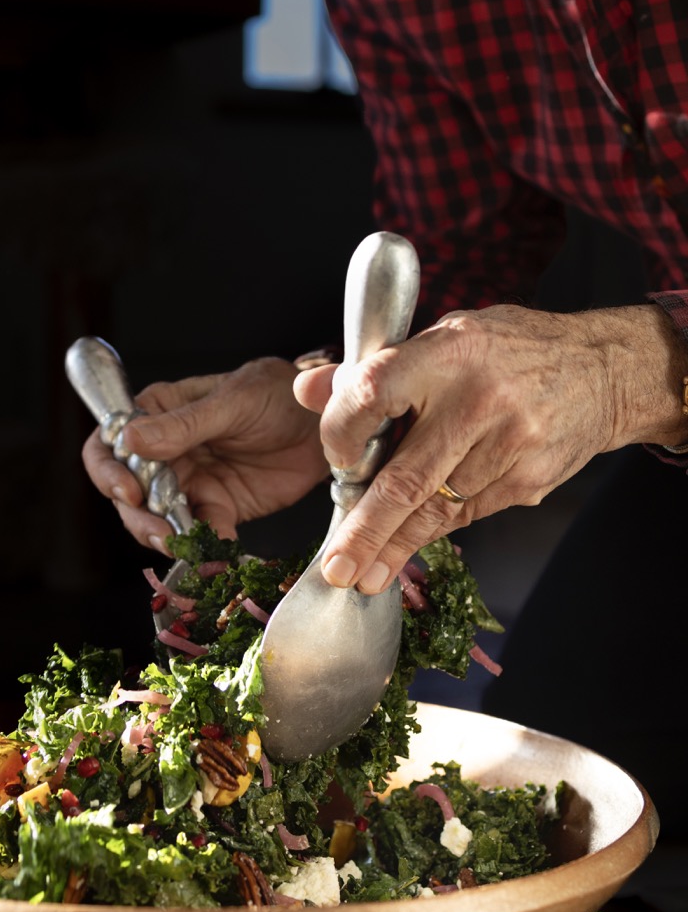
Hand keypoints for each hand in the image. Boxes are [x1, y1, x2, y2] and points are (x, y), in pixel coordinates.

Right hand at [81, 357, 329, 549]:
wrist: (325, 423)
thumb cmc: (278, 393)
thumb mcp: (233, 400)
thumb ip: (184, 424)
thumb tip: (130, 440)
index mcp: (157, 413)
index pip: (109, 443)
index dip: (108, 471)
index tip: (129, 492)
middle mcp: (164, 451)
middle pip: (127, 493)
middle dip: (139, 517)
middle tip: (163, 532)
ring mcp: (189, 483)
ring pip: (157, 520)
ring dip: (166, 537)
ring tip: (186, 546)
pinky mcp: (217, 509)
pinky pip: (201, 535)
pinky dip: (205, 548)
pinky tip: (218, 553)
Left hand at [294, 303, 687, 592]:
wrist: (604, 371)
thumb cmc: (508, 352)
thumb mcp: (442, 338)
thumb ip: (373, 368)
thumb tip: (307, 390)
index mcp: (448, 352)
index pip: (373, 394)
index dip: (342, 434)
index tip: (333, 463)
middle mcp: (479, 399)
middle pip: (407, 478)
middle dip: (366, 532)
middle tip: (338, 568)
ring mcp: (510, 444)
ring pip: (436, 509)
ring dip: (396, 545)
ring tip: (366, 573)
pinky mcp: (529, 479)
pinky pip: (466, 515)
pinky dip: (432, 532)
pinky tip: (408, 548)